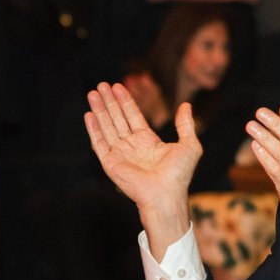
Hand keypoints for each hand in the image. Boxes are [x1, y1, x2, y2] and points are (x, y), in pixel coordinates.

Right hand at [84, 82, 199, 255]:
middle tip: (101, 85)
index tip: (119, 86)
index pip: (133, 116)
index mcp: (148, 141)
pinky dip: (93, 129)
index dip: (125, 101)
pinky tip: (89, 115)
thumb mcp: (189, 145)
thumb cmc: (179, 174)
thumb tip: (186, 105)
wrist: (166, 194)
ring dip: (99, 110)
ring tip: (92, 93)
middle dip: (109, 101)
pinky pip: (99, 143)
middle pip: (117, 118)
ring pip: (106, 127)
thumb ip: (186, 125)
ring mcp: (120, 154)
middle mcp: (132, 146)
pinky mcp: (110, 163)